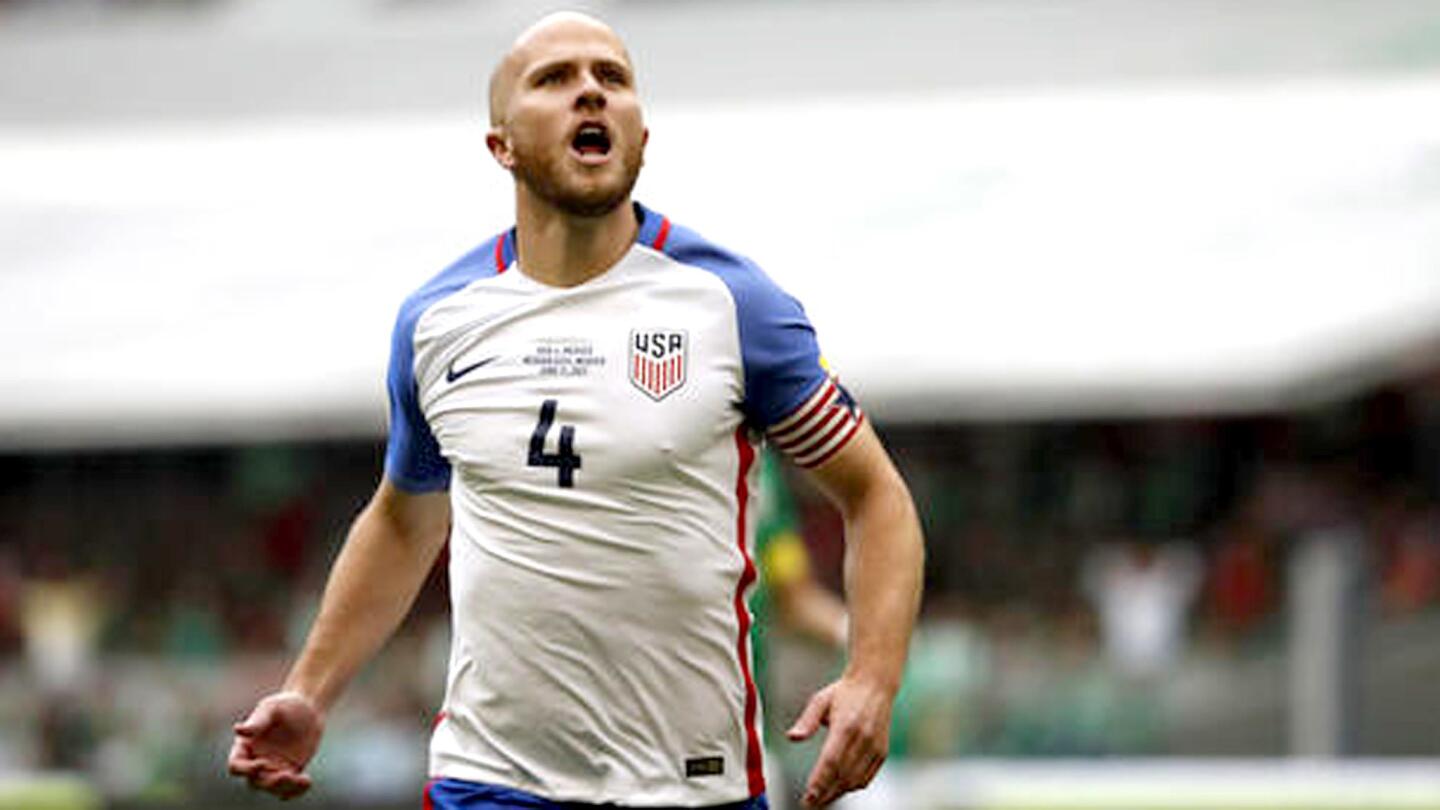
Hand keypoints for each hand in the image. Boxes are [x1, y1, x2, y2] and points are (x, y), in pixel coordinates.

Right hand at [227, 691, 324, 799]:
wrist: (308, 707)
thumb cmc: (285, 704)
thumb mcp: (271, 708)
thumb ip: (258, 721)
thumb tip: (237, 729)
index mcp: (245, 747)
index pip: (236, 766)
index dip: (245, 769)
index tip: (262, 763)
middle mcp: (256, 761)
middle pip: (255, 782)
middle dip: (268, 783)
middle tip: (286, 775)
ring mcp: (273, 768)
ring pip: (273, 788)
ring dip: (284, 788)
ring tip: (301, 779)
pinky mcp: (291, 771)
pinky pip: (290, 788)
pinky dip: (297, 790)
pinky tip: (307, 782)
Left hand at [786, 677, 892, 807]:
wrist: (875, 684)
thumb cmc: (844, 692)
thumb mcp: (820, 700)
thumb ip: (806, 721)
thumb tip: (792, 737)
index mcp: (846, 725)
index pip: (831, 761)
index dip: (819, 782)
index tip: (807, 796)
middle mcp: (863, 738)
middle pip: (842, 775)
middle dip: (825, 794)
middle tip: (809, 804)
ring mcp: (875, 747)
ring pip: (855, 780)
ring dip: (837, 793)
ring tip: (821, 799)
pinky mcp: (882, 752)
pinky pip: (867, 777)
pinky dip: (852, 787)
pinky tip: (839, 789)